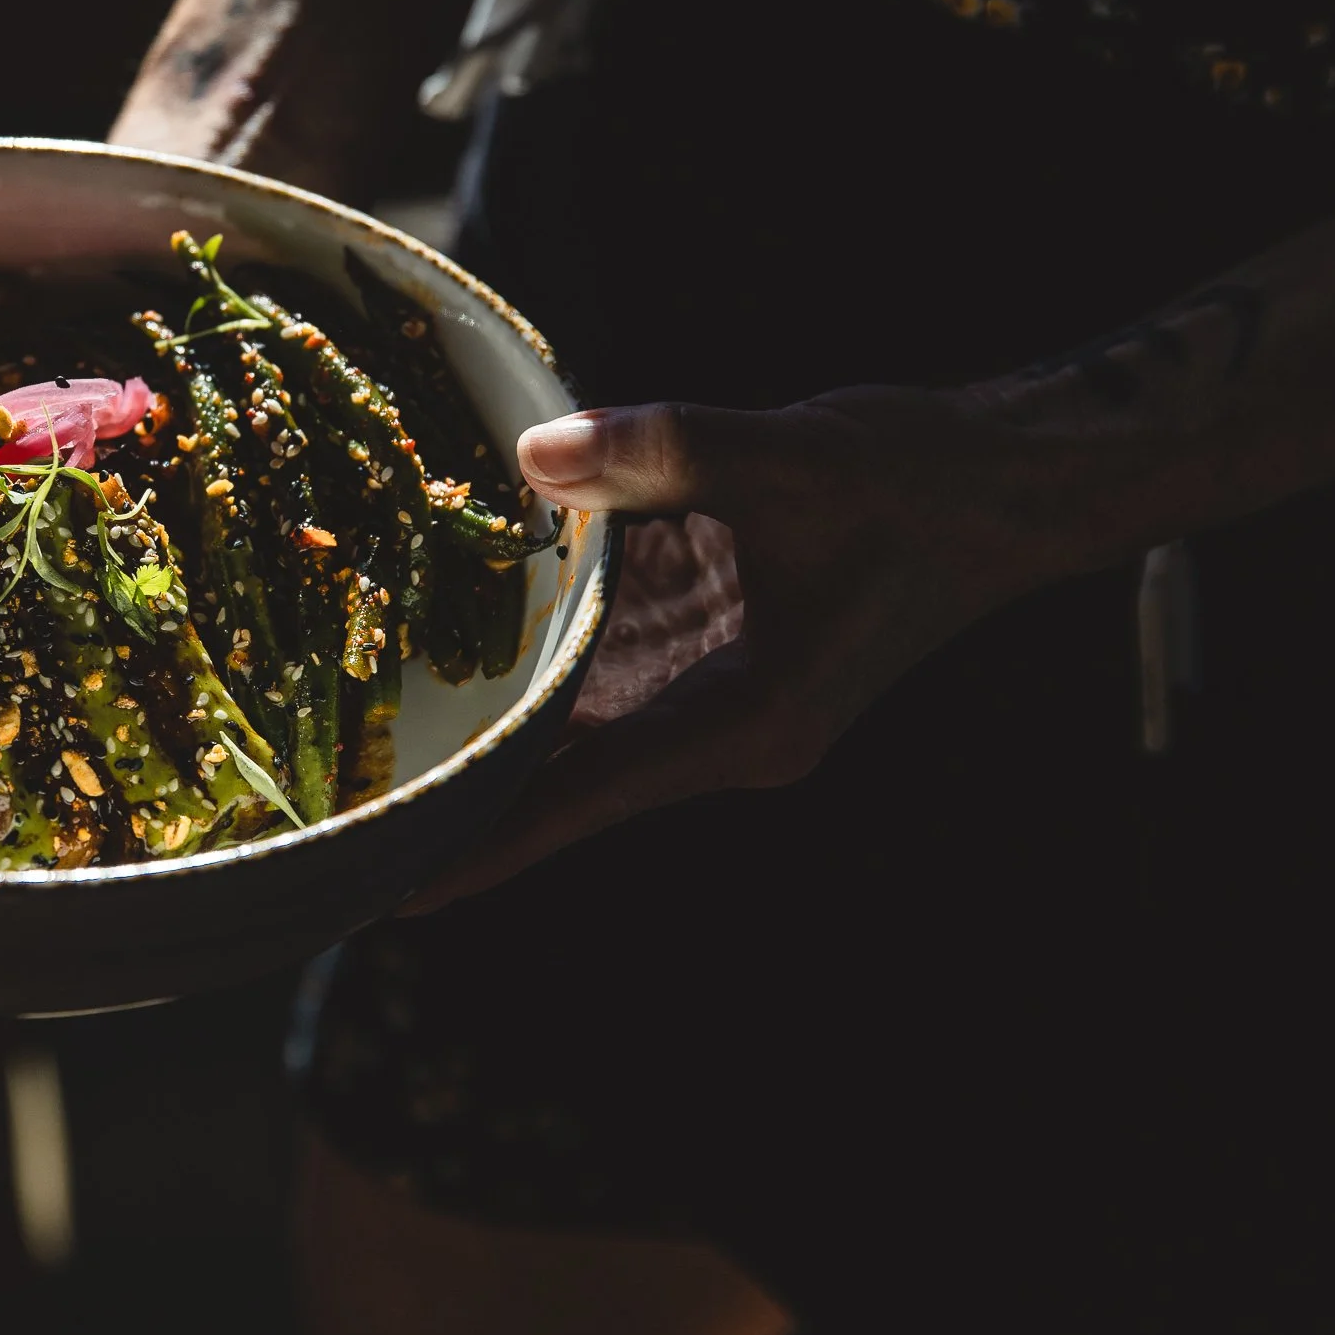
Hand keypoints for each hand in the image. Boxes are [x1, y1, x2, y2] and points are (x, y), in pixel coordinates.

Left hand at [408, 386, 1048, 910]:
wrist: (999, 479)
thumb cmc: (917, 480)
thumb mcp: (794, 458)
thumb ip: (666, 450)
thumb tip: (535, 458)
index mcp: (744, 719)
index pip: (587, 798)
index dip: (489, 840)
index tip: (393, 884)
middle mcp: (713, 723)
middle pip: (560, 776)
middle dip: (457, 794)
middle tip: (334, 817)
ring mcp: (703, 685)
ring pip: (567, 721)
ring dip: (477, 725)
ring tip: (351, 749)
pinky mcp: (696, 637)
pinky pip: (591, 658)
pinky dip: (522, 650)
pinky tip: (431, 633)